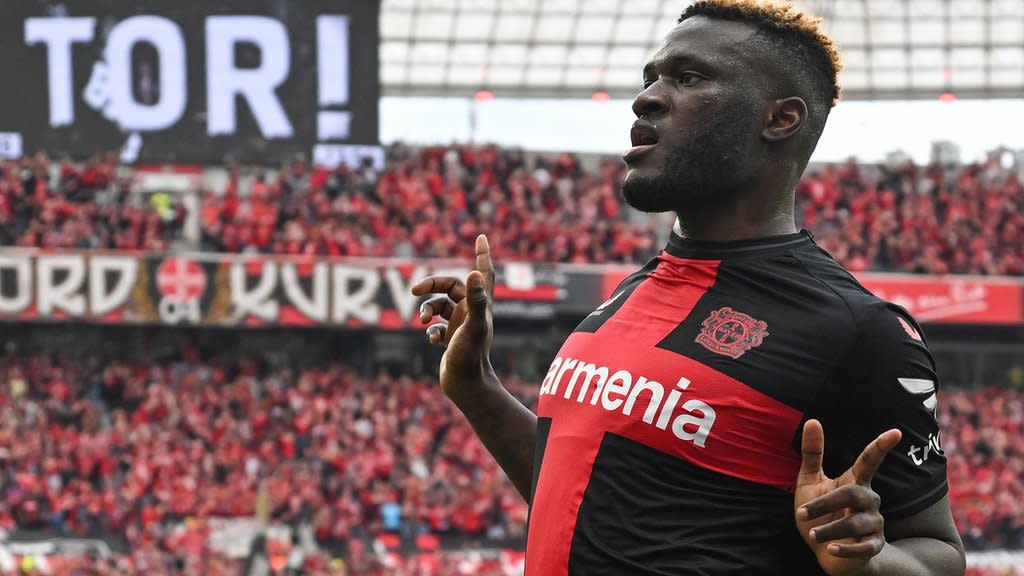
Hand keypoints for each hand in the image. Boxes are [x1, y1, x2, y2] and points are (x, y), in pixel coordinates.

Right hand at [410, 234, 494, 400]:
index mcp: (481, 306)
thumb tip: (474, 271)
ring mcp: (461, 326)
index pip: (484, 273)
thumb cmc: (471, 356)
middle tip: (414, 290)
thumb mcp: (473, 326)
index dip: (483, 255)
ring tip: (423, 321)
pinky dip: (430, 328)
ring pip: (440, 306)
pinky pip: (436, 326)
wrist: (466, 386)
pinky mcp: (451, 340)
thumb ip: (476, 299)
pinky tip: (432, 339)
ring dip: (427, 309)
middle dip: (432, 284)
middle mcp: (472, 313)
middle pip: (452, 286)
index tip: (481, 236)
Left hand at [795, 419, 901, 575]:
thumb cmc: (818, 512)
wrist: (825, 550)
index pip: (869, 460)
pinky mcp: (874, 546)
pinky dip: (846, 549)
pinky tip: (830, 549)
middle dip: (825, 503)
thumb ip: (812, 453)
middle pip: (853, 494)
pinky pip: (864, 547)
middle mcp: (869, 499)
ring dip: (829, 529)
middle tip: (800, 513)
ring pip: (855, 523)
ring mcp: (874, 523)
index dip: (881, 446)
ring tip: (812, 535)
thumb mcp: (810, 481)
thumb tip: (812, 420)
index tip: (896, 432)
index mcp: (854, 481)